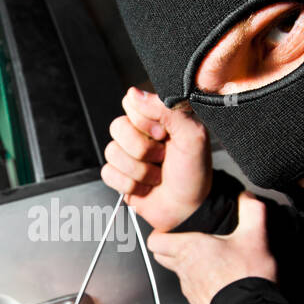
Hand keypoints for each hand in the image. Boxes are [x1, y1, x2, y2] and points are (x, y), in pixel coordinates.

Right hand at [101, 86, 211, 231]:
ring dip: (140, 171)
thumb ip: (168, 109)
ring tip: (157, 176)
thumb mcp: (193, 136)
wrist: (189, 210)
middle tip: (163, 158)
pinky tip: (145, 187)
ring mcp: (127, 155)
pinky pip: (108, 173)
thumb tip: (134, 93)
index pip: (131, 104)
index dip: (146, 122)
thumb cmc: (195, 174)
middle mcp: (140, 133)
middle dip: (143, 150)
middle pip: (118, 127)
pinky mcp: (119, 175)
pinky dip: (130, 185)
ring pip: (112, 152)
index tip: (165, 135)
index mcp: (157, 118)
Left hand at [147, 192, 276, 303]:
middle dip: (170, 248)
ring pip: (176, 272)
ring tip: (207, 258)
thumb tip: (247, 197)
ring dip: (186, 265)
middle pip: (161, 256)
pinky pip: (191, 288)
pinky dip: (199, 281)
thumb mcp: (255, 236)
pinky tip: (217, 277)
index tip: (173, 228)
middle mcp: (183, 268)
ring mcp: (189, 288)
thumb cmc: (247, 276)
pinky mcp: (198, 302)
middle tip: (189, 240)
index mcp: (189, 248)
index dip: (160, 233)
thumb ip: (252, 211)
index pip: (155, 240)